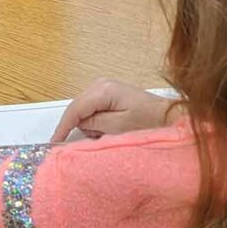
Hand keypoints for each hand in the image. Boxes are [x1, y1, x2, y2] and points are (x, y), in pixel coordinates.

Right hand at [50, 78, 179, 142]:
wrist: (172, 118)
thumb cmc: (150, 123)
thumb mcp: (119, 127)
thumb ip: (93, 124)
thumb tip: (77, 125)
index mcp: (103, 89)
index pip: (74, 109)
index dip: (63, 127)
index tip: (54, 143)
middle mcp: (101, 84)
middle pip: (76, 108)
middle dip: (78, 126)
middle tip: (86, 142)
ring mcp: (104, 87)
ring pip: (82, 110)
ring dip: (89, 125)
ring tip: (104, 136)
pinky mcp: (109, 94)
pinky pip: (91, 109)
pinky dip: (95, 122)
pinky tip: (106, 130)